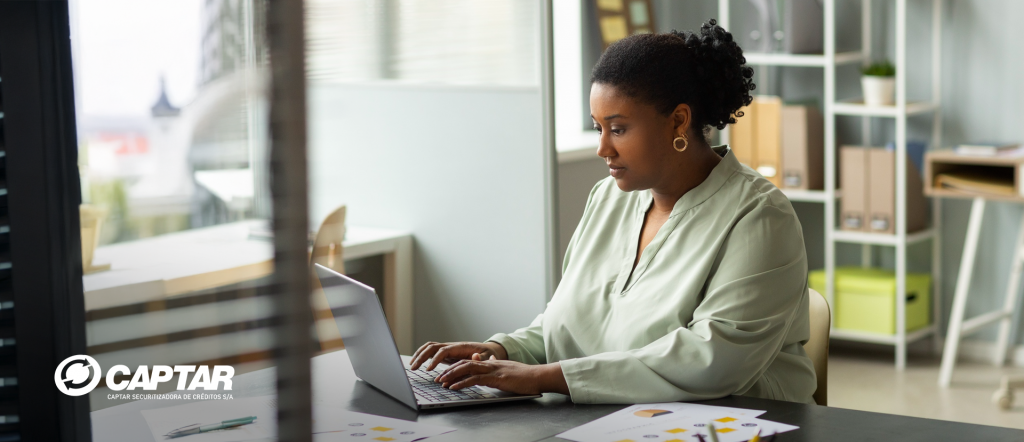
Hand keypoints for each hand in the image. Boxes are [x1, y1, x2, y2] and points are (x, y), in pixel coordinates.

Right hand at [409, 341, 507, 370]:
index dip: (435, 359)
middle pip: (432, 347)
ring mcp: (447, 349)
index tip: (429, 370)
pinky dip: (422, 356)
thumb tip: (476, 356)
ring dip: (419, 355)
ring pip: (429, 347)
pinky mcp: (445, 354)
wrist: (487, 351)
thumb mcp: (487, 358)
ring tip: (412, 366)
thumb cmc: (487, 355)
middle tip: (414, 368)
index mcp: (459, 347)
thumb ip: (481, 359)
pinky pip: (431, 352)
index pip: (443, 351)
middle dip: (421, 356)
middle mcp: (451, 346)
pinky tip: (417, 364)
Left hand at [434, 355, 568, 395]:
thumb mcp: (507, 370)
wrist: (538, 376)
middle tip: (438, 378)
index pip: (469, 362)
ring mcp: (493, 370)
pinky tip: (454, 387)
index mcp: (492, 363)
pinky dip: (462, 383)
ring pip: (467, 369)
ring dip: (452, 375)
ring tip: (441, 382)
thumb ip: (496, 367)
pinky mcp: (496, 378)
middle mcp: (490, 363)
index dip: (456, 367)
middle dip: (449, 370)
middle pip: (464, 363)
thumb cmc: (525, 376)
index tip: (446, 374)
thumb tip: (489, 363)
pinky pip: (475, 379)